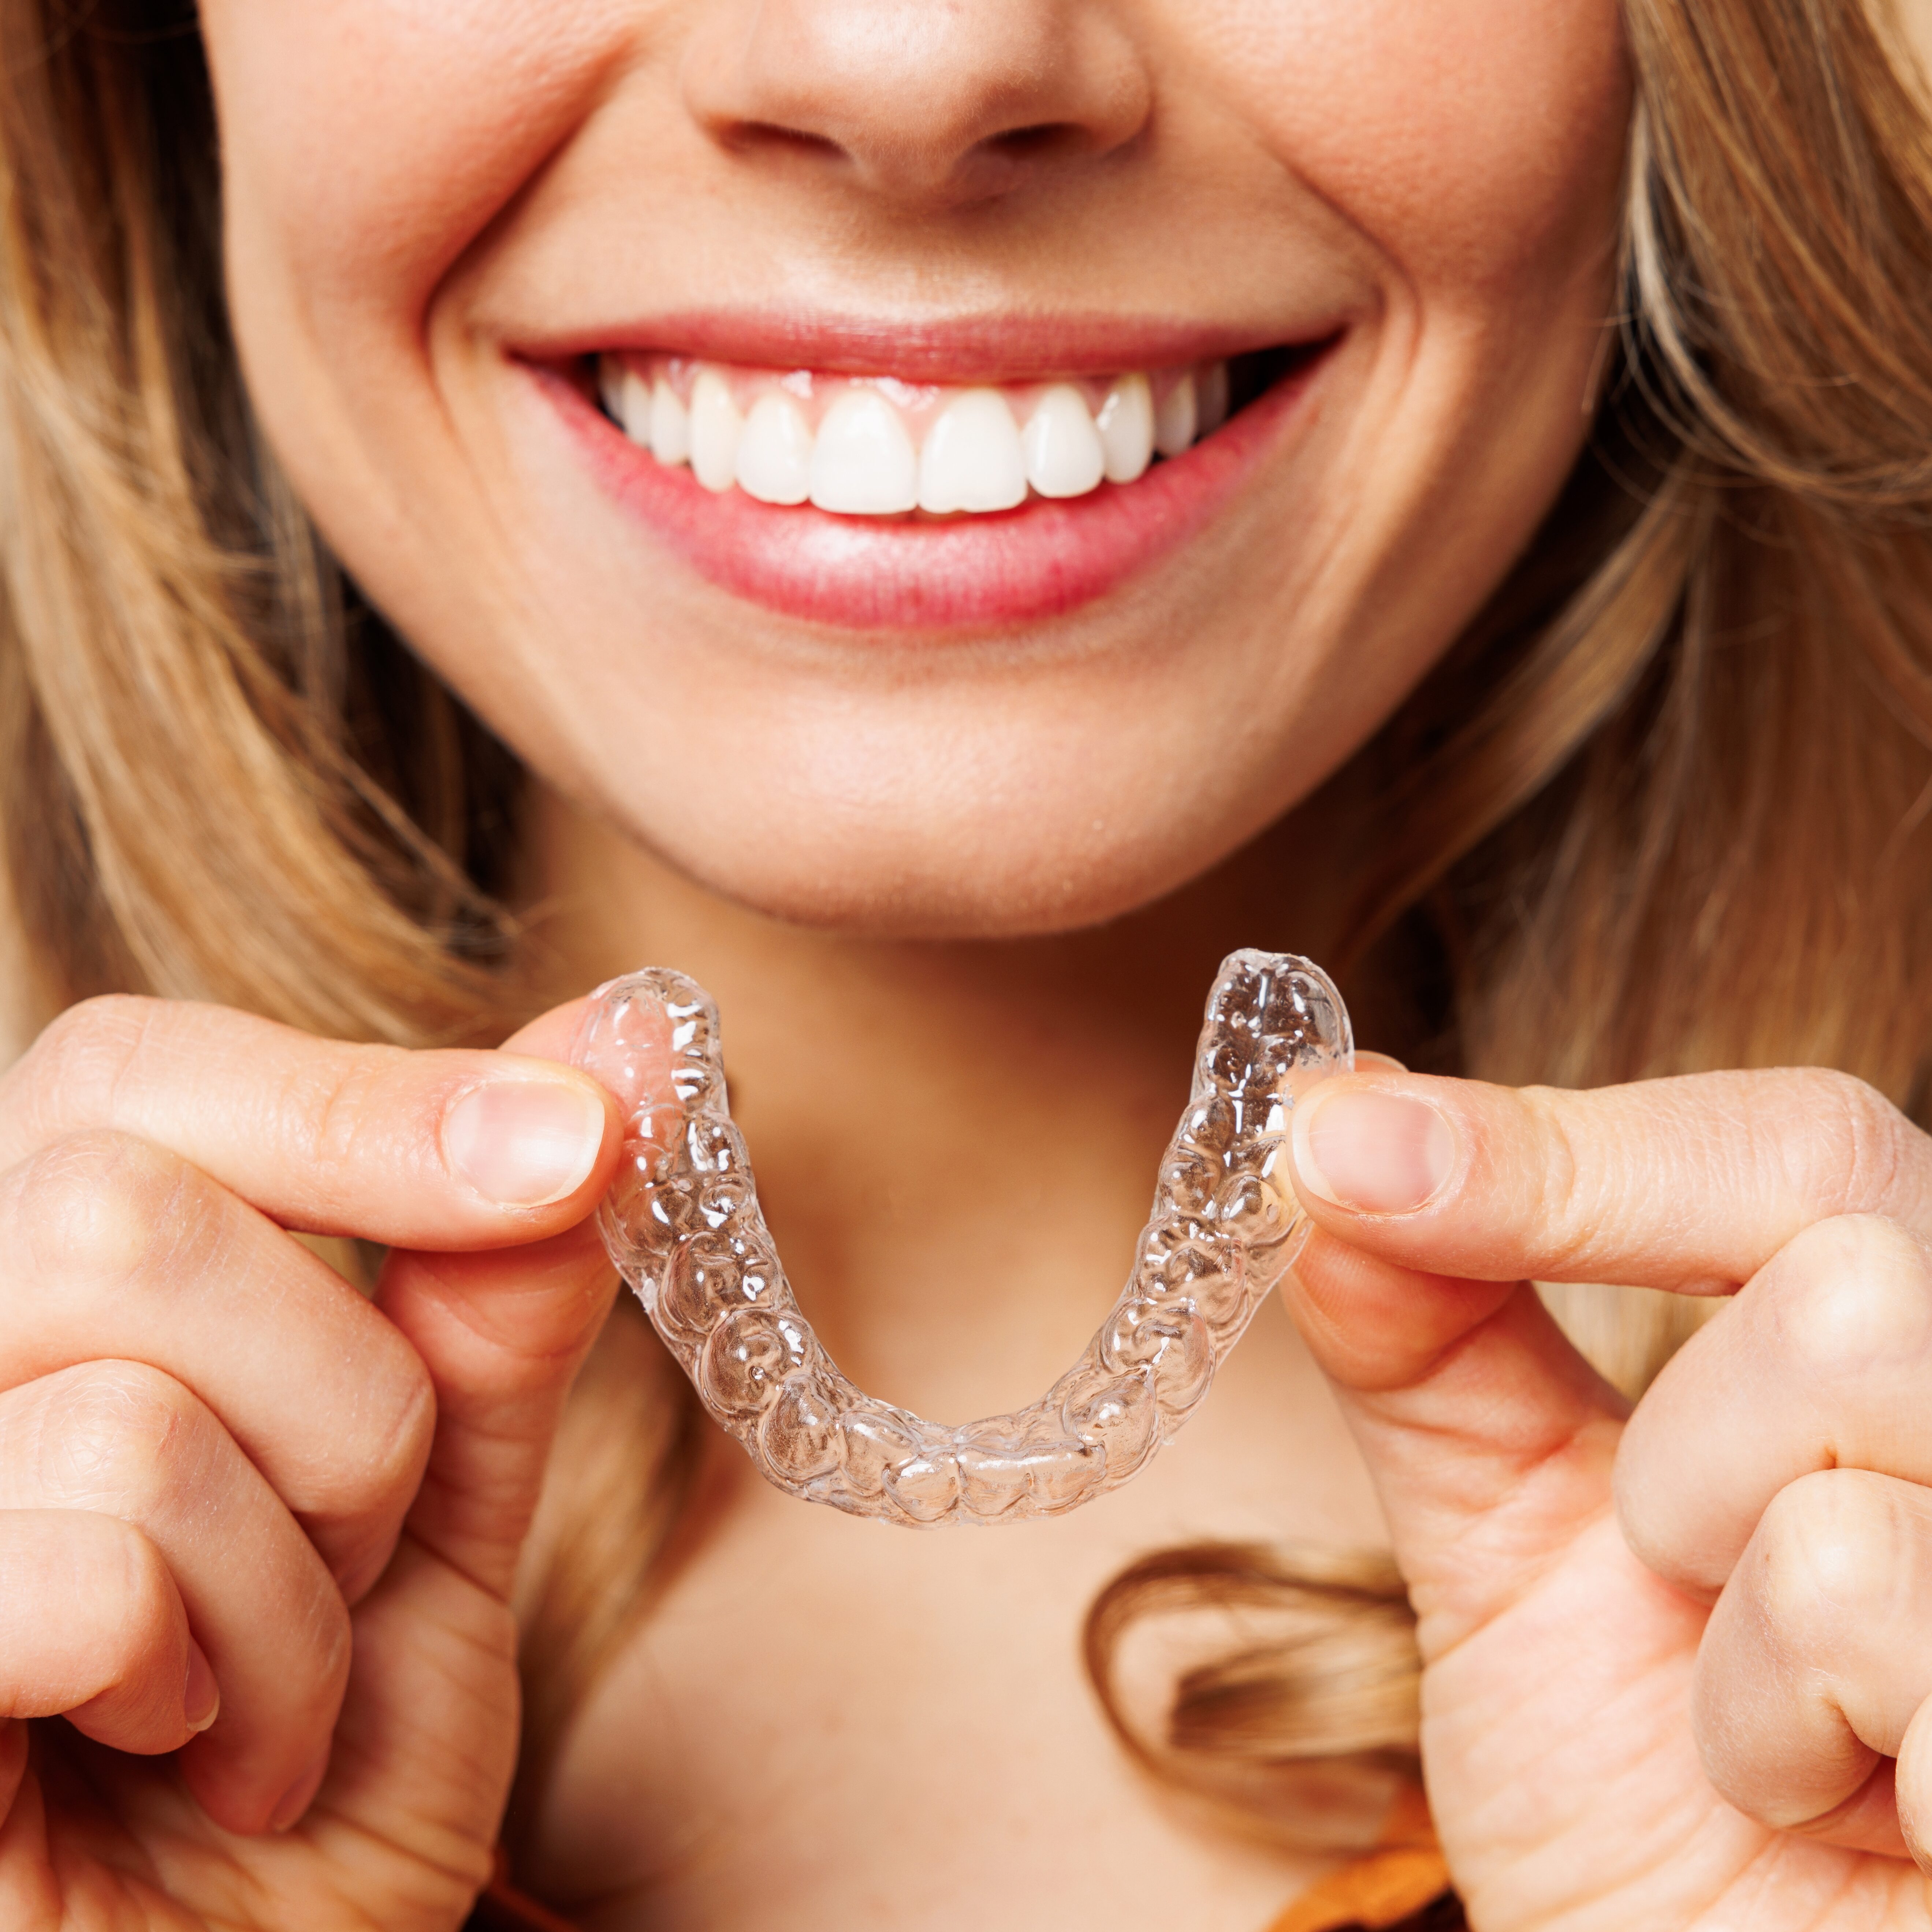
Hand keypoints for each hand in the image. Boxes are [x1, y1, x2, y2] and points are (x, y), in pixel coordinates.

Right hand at [0, 993, 622, 1928]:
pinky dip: (210, 1683)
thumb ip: (489, 1301)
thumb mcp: (440, 1510)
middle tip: (355, 1549)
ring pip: (134, 1414)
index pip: (138, 1074)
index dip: (364, 1098)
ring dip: (293, 1583)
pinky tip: (183, 1754)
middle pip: (119, 1207)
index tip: (585, 1136)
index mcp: (44, 1292)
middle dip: (341, 1401)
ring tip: (276, 1692)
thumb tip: (617, 1054)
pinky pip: (80, 1566)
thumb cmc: (316, 1771)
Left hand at [1281, 1065, 1931, 1929]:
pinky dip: (1796, 1739)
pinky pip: (1883, 1617)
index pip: (1796, 1142)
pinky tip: (1855, 1815)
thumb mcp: (1511, 1537)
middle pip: (1843, 1277)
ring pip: (1852, 1452)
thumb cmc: (1643, 1797)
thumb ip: (1432, 1338)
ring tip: (1761, 1726)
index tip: (1336, 1147)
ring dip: (1731, 1623)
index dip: (1560, 1146)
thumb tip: (1328, 1133)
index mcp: (1912, 1342)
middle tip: (1675, 1582)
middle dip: (1681, 1458)